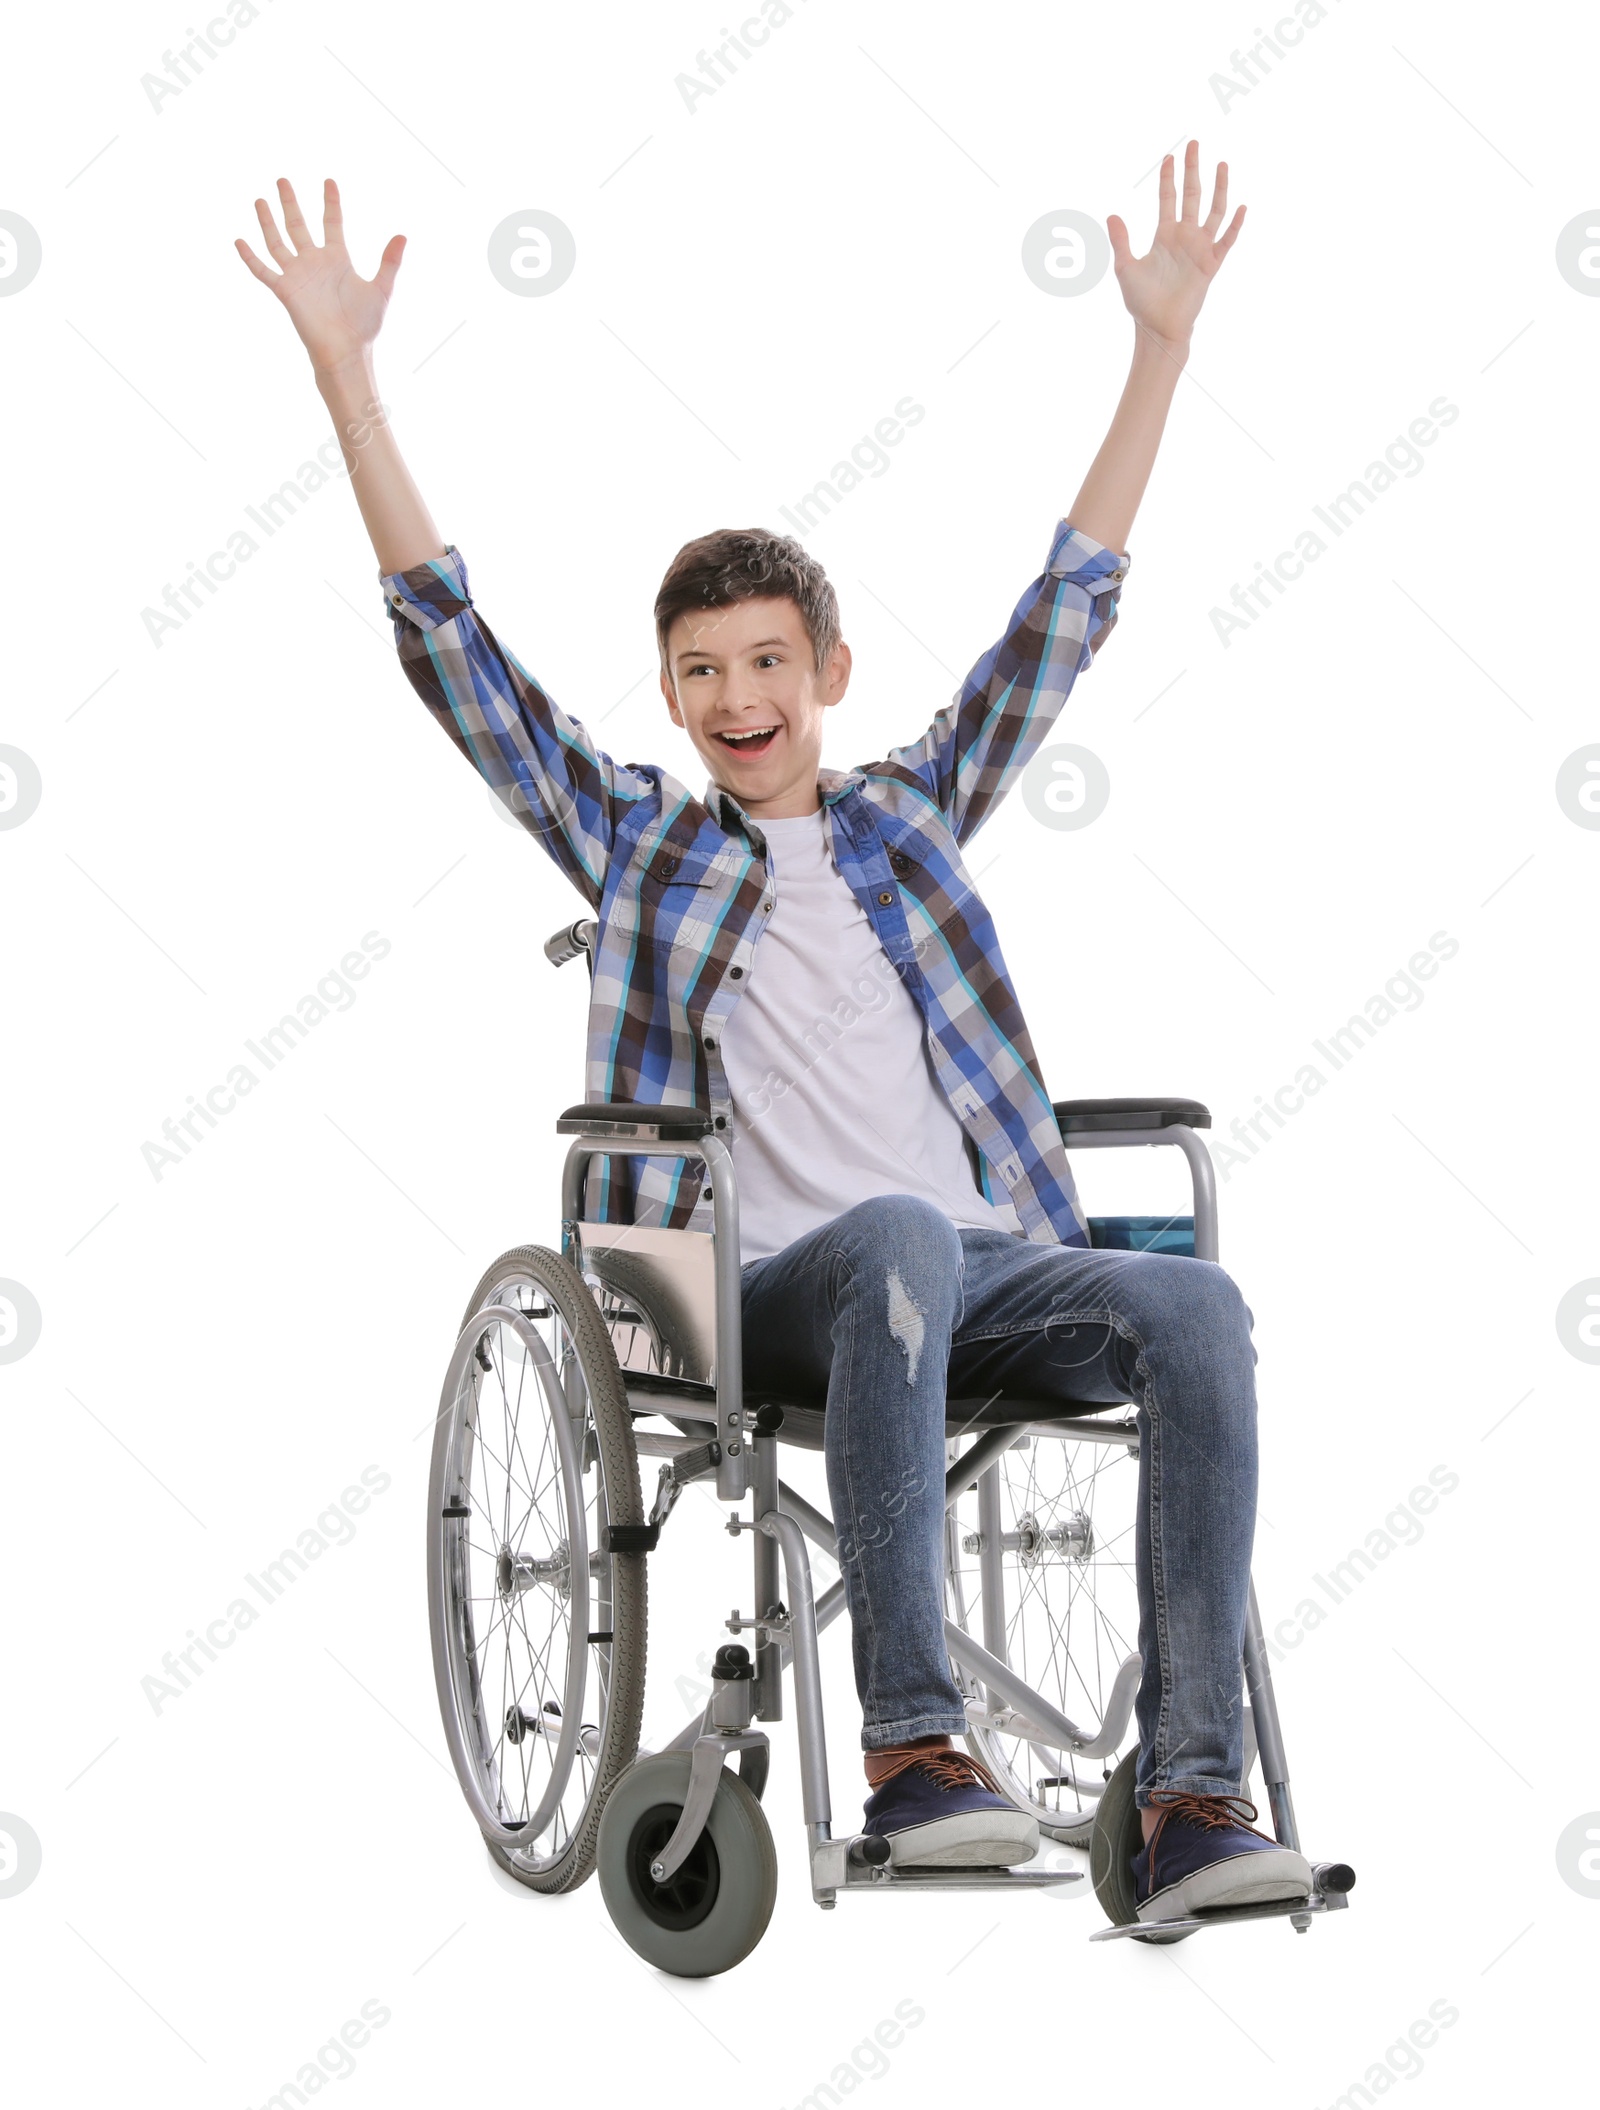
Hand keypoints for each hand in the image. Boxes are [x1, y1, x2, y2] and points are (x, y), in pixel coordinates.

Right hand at [235, 176, 403, 375]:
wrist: (347, 351)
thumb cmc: (365, 325)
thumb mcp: (382, 289)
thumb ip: (390, 262)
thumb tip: (403, 235)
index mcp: (337, 259)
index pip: (332, 222)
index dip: (330, 202)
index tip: (329, 181)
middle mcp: (314, 263)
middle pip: (298, 225)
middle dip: (291, 203)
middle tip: (282, 179)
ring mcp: (298, 275)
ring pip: (277, 242)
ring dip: (268, 222)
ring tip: (260, 200)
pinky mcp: (285, 291)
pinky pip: (263, 271)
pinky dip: (250, 257)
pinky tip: (239, 241)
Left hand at [1107, 141, 1243, 355]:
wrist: (1157, 327)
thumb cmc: (1140, 301)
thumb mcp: (1125, 268)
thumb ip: (1120, 241)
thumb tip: (1111, 214)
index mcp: (1164, 235)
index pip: (1167, 198)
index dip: (1168, 178)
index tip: (1170, 156)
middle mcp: (1184, 237)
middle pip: (1191, 195)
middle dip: (1193, 170)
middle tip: (1195, 144)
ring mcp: (1199, 249)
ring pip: (1213, 211)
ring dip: (1218, 188)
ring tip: (1222, 164)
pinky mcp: (1210, 265)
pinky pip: (1226, 241)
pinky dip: (1234, 225)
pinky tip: (1241, 207)